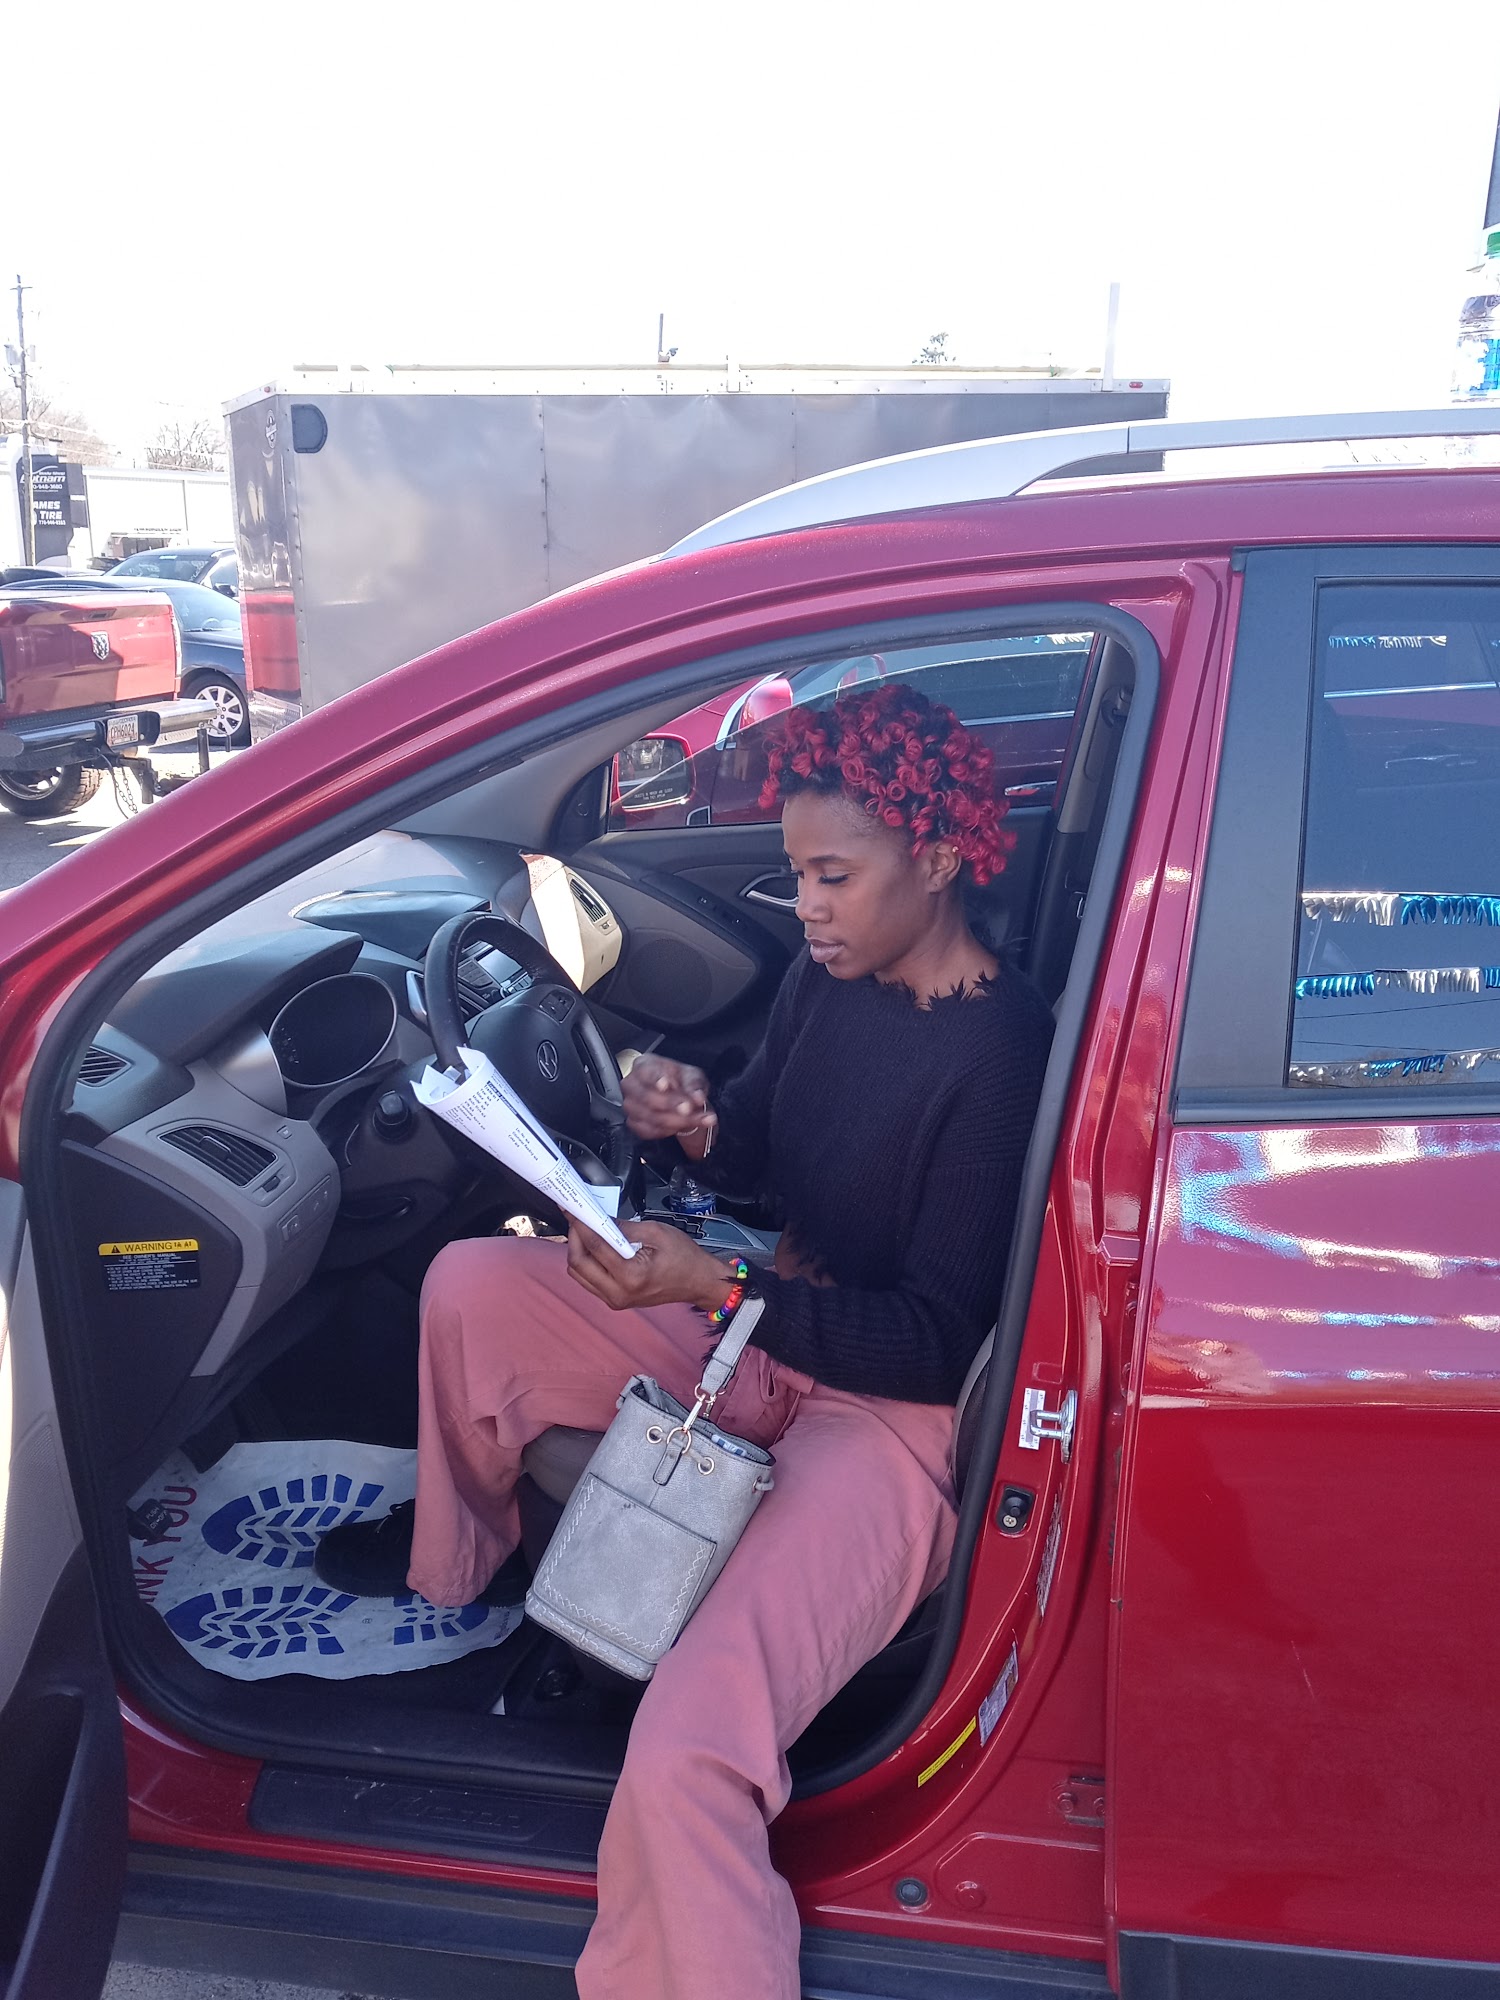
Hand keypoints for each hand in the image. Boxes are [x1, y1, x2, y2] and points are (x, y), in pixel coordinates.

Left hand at [566, 1218, 736, 1313]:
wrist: (697, 1281)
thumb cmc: (684, 1258)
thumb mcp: (656, 1232)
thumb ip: (624, 1226)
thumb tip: (600, 1218)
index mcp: (631, 1276)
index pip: (594, 1246)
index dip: (581, 1224)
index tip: (572, 1209)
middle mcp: (618, 1293)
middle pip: (577, 1264)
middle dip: (574, 1237)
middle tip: (577, 1218)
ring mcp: (615, 1300)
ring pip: (578, 1274)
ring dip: (577, 1250)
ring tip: (585, 1230)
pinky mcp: (614, 1300)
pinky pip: (588, 1280)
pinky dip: (586, 1262)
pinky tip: (594, 1246)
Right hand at [621, 1055, 714, 1144]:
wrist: (680, 1099)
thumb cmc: (682, 1082)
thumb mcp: (693, 1077)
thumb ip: (694, 1086)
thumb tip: (698, 1098)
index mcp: (644, 1064)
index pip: (646, 1071)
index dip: (656, 1079)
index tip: (667, 1086)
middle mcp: (631, 1083)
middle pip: (647, 1097)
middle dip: (671, 1104)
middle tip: (689, 1108)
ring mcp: (629, 1104)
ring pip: (650, 1116)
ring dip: (676, 1121)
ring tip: (697, 1119)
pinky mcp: (632, 1122)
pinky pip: (649, 1131)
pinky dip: (668, 1131)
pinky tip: (682, 1126)